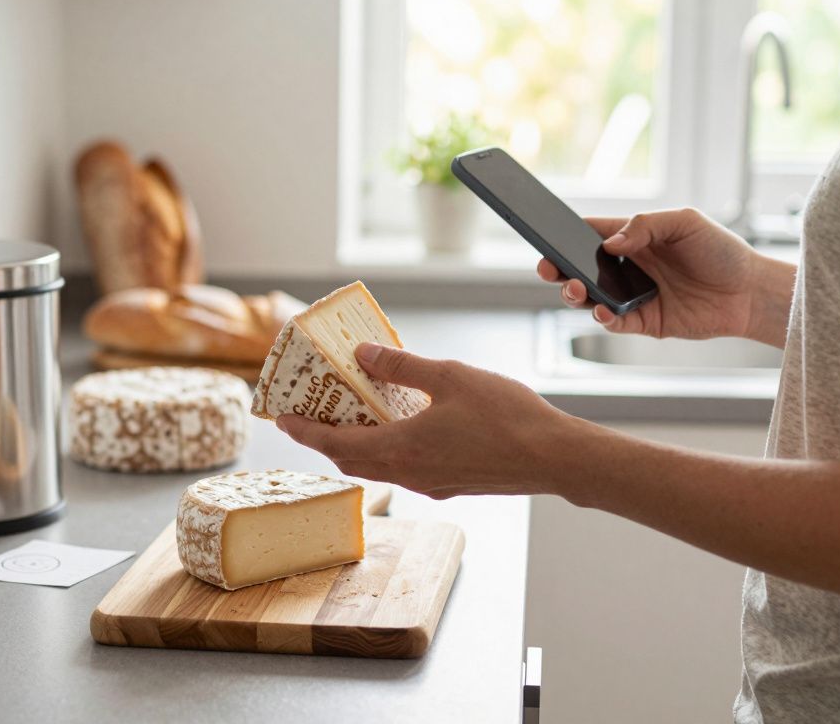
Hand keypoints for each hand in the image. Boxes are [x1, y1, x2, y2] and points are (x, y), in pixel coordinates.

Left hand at [276, 343, 599, 498]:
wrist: (554, 458)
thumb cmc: (506, 416)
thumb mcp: (449, 376)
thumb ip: (402, 365)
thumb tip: (361, 355)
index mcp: (400, 448)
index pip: (335, 444)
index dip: (306, 432)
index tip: (284, 419)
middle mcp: (409, 473)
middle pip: (352, 460)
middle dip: (326, 440)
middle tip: (310, 416)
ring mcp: (430, 483)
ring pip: (379, 467)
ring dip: (357, 445)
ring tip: (350, 418)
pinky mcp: (451, 484)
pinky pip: (405, 468)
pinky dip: (388, 449)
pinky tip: (400, 427)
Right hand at [536, 208, 765, 340]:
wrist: (750, 292)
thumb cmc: (721, 251)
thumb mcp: (685, 222)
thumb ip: (645, 226)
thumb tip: (609, 244)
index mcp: (633, 239)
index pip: (590, 234)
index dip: (566, 234)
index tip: (547, 235)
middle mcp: (628, 267)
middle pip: (580, 268)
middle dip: (559, 269)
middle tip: (548, 268)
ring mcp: (633, 296)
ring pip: (590, 297)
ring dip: (576, 294)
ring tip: (577, 289)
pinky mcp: (643, 322)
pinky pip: (613, 322)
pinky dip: (602, 318)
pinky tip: (602, 310)